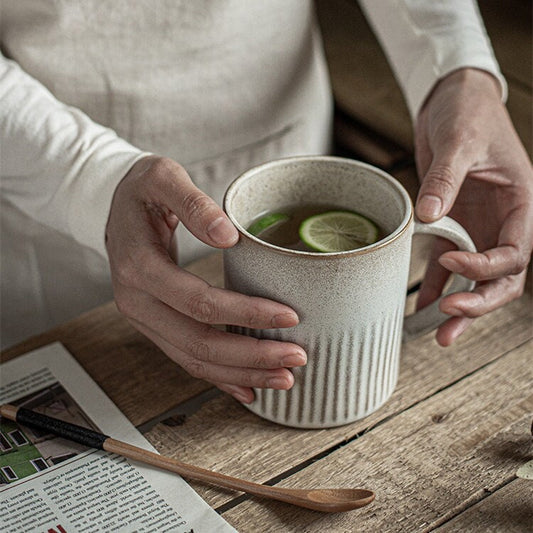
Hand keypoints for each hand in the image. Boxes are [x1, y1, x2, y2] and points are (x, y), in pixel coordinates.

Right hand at [105, 156, 305, 402]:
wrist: (116, 206)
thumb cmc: (143, 190)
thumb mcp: (163, 177)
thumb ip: (193, 204)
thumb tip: (227, 236)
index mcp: (139, 267)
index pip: (198, 301)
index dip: (245, 313)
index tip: (288, 316)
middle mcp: (136, 301)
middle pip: (197, 342)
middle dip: (250, 355)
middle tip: (296, 357)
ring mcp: (143, 318)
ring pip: (192, 358)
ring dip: (240, 372)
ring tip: (282, 378)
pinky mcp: (154, 324)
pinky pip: (185, 357)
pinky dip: (218, 376)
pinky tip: (247, 385)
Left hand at [414, 68, 532, 345]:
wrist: (452, 101)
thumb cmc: (468, 113)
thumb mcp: (459, 142)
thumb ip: (445, 180)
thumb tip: (428, 218)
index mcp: (521, 204)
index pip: (514, 252)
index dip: (485, 267)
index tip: (450, 260)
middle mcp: (503, 222)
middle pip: (502, 278)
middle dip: (479, 302)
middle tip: (449, 320)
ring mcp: (478, 227)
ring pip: (476, 279)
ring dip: (460, 306)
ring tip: (438, 336)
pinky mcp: (452, 226)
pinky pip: (447, 265)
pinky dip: (436, 287)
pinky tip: (422, 308)